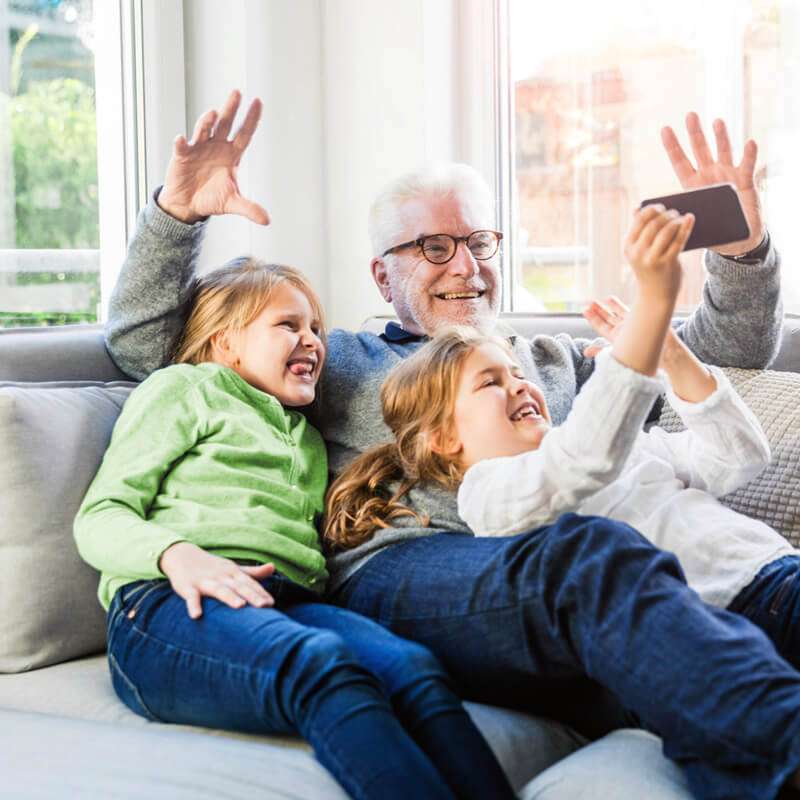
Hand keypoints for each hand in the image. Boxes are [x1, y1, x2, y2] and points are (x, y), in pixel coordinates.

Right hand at [157, 89, 269, 225]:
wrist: (188, 205)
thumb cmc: (212, 198)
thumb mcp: (232, 203)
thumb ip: (249, 209)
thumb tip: (267, 221)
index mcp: (231, 155)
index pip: (244, 134)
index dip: (251, 119)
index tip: (259, 101)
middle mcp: (216, 146)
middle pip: (225, 124)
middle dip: (231, 109)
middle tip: (237, 93)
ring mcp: (198, 148)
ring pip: (204, 130)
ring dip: (207, 122)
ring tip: (213, 113)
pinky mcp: (182, 155)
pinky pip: (182, 146)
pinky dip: (181, 143)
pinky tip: (181, 139)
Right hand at [159, 541, 275, 618]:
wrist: (182, 555)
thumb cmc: (213, 567)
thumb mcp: (233, 568)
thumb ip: (252, 572)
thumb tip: (273, 567)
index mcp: (233, 572)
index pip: (249, 583)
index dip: (260, 593)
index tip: (271, 604)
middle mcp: (221, 576)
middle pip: (238, 586)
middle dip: (251, 595)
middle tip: (263, 606)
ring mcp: (205, 581)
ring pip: (219, 590)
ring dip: (229, 597)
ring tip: (240, 606)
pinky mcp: (188, 587)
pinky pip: (191, 597)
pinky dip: (193, 605)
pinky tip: (196, 616)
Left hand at [583, 296, 682, 360]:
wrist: (666, 353)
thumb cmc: (643, 357)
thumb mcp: (620, 354)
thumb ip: (601, 350)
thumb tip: (585, 352)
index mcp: (615, 339)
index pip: (601, 327)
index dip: (593, 319)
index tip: (584, 310)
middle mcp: (622, 331)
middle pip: (607, 319)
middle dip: (597, 310)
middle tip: (588, 302)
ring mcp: (631, 325)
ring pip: (616, 314)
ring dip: (607, 307)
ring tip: (598, 300)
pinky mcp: (640, 319)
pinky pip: (626, 311)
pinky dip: (617, 305)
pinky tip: (610, 299)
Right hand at [624, 205, 693, 300]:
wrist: (655, 295)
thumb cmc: (649, 267)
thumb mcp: (639, 251)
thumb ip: (639, 230)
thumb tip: (637, 207)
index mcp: (628, 246)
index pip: (639, 220)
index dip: (651, 209)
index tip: (661, 206)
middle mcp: (637, 252)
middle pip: (653, 223)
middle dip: (666, 214)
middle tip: (674, 212)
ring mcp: (652, 259)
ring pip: (666, 230)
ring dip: (676, 220)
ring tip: (681, 218)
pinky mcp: (667, 263)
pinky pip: (678, 240)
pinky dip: (685, 227)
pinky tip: (690, 219)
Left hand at [661, 113, 763, 255]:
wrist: (737, 238)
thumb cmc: (712, 230)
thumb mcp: (690, 223)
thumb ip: (673, 215)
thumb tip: (643, 212)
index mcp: (693, 185)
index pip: (680, 162)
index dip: (673, 146)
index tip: (664, 129)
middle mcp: (709, 176)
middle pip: (701, 150)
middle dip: (695, 133)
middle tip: (690, 115)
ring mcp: (727, 175)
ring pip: (723, 151)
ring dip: (721, 137)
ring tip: (717, 121)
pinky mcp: (745, 180)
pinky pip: (747, 165)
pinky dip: (749, 154)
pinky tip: (749, 143)